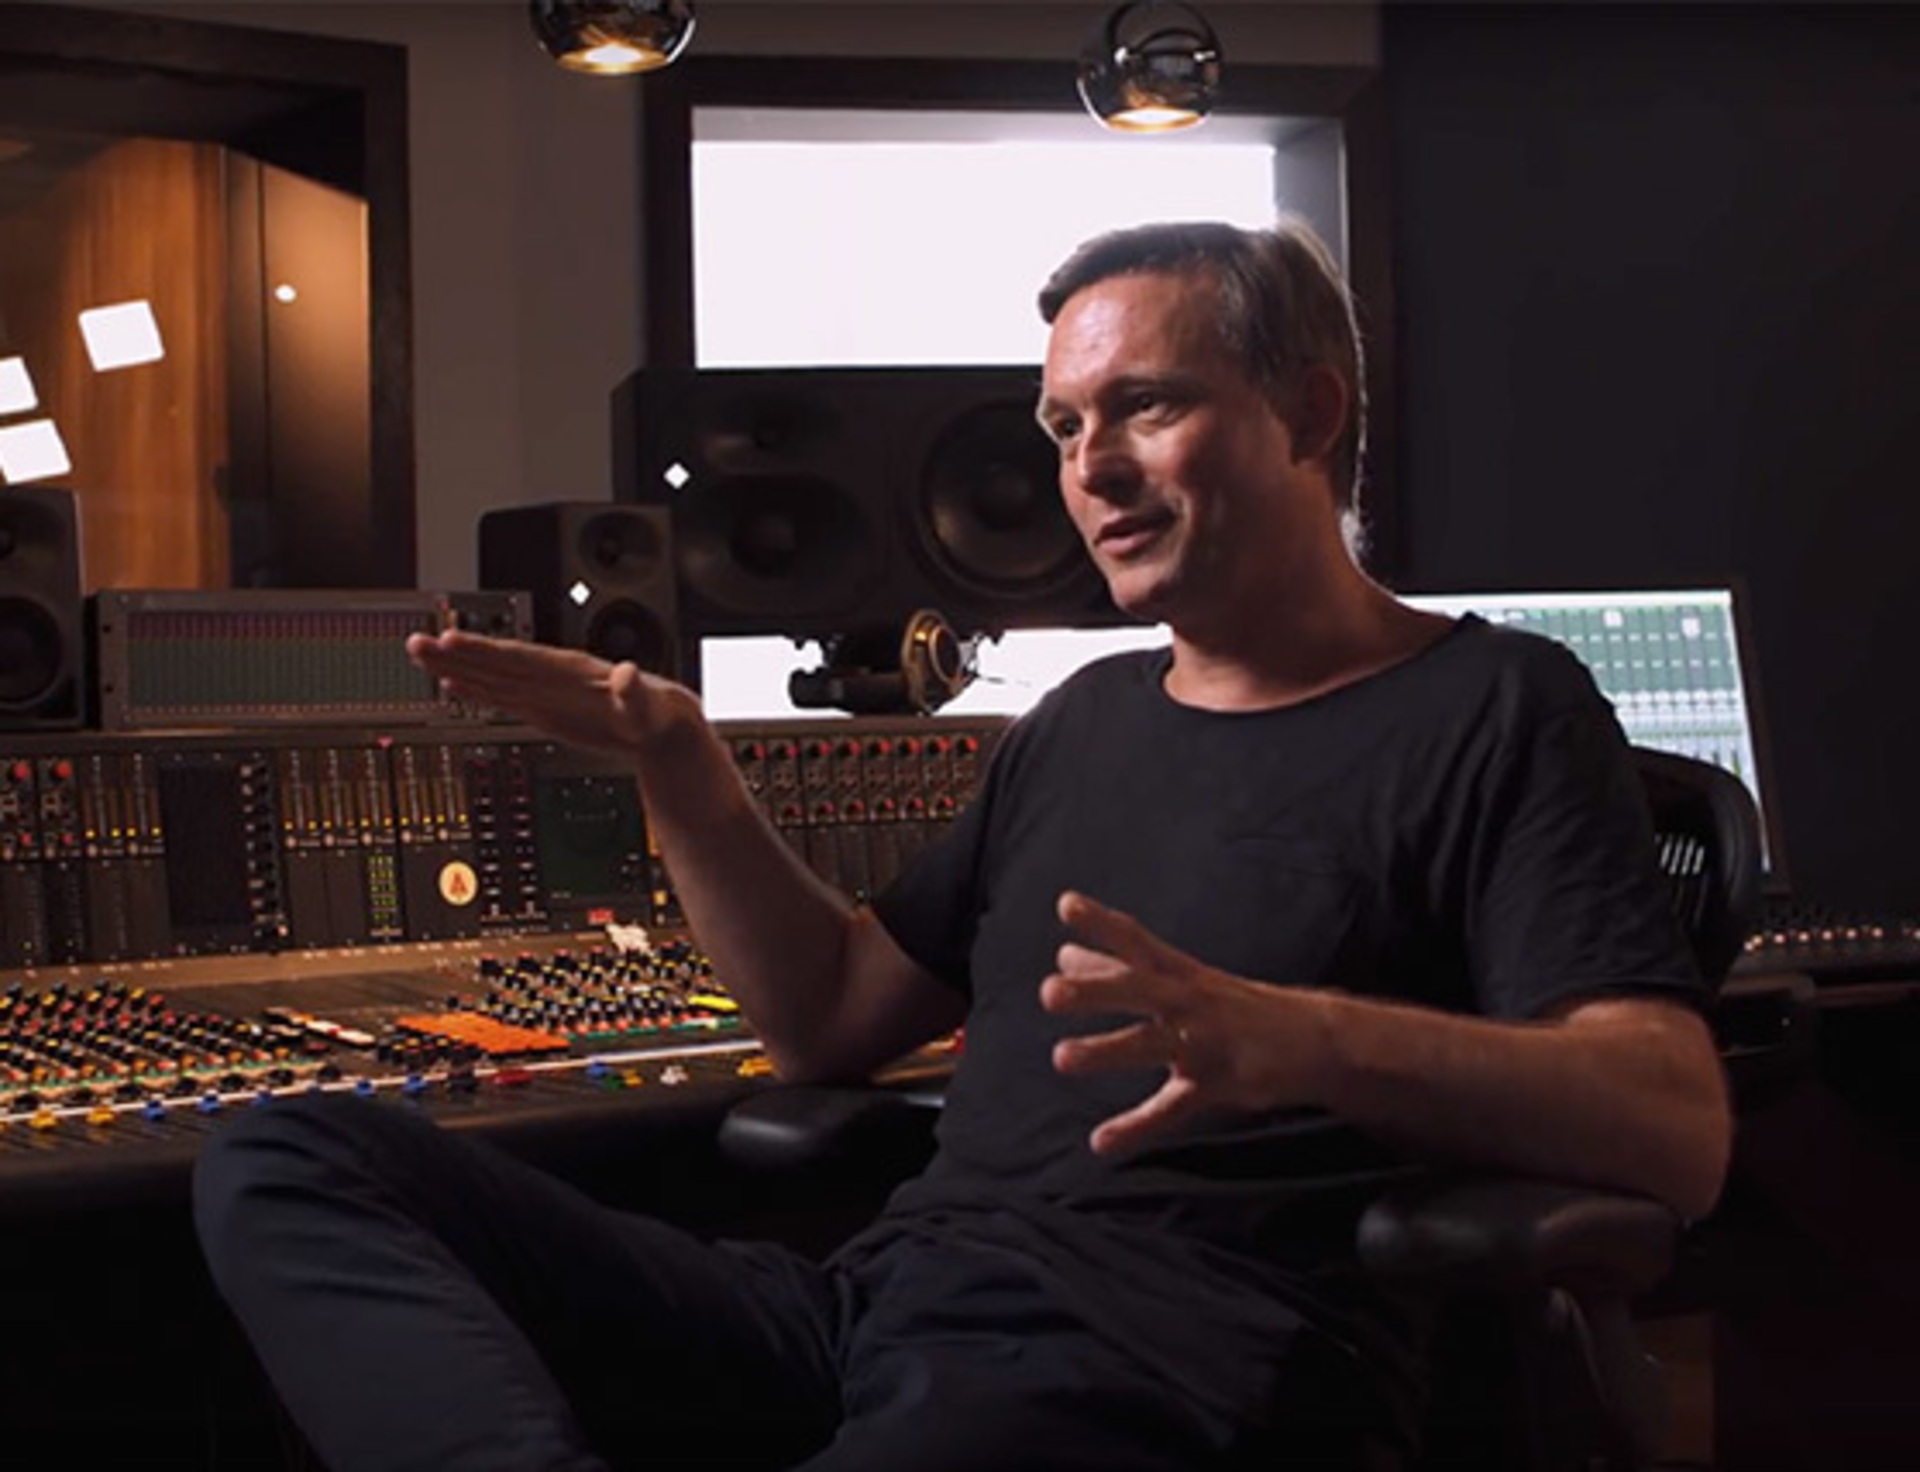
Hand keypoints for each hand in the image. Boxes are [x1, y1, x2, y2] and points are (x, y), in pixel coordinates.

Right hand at [405, 630, 699, 756]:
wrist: (658, 725)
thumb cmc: (655, 713)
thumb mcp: (646, 706)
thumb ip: (633, 691)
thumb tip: (629, 673)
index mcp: (570, 670)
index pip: (518, 657)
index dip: (485, 650)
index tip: (452, 641)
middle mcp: (550, 675)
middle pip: (493, 661)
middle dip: (455, 654)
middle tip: (415, 642)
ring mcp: (543, 690)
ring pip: (490, 675)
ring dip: (455, 667)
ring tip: (420, 653)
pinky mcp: (542, 707)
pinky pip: (500, 695)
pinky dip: (474, 691)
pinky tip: (451, 685)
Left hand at [1040, 890, 1332, 1154]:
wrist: (1318, 1038)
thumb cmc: (1235, 1005)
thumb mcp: (1186, 978)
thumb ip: (1124, 968)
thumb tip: (1064, 954)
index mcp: (1181, 973)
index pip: (1138, 941)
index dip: (1103, 923)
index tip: (1065, 905)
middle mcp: (1190, 1002)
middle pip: (1139, 989)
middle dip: (1095, 990)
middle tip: (1048, 992)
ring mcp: (1203, 1043)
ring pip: (1149, 1045)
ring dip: (1105, 1050)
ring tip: (1061, 1058)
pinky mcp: (1216, 1085)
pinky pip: (1171, 1108)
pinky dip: (1135, 1127)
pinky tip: (1102, 1142)